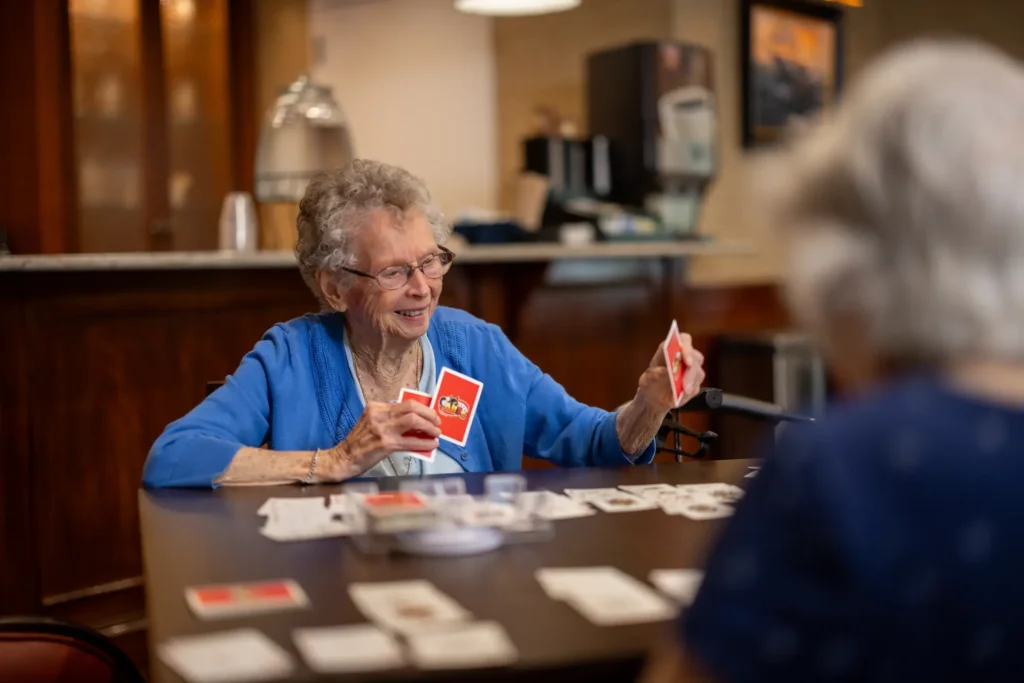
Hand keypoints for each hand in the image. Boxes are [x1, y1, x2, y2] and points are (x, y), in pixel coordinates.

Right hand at [319, 400, 440, 480]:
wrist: (343, 458)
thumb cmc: (360, 442)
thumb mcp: (372, 423)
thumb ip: (390, 419)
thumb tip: (416, 422)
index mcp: (376, 407)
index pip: (405, 403)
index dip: (422, 408)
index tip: (431, 414)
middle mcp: (379, 414)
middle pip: (412, 408)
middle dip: (429, 414)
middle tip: (437, 423)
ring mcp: (382, 429)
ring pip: (414, 420)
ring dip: (429, 427)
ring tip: (436, 433)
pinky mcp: (385, 444)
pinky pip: (410, 442)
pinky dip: (424, 443)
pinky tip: (431, 445)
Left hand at [635, 332, 705, 412]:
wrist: (652, 400)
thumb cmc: (650, 385)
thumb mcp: (648, 380)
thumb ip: (656, 374)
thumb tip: (668, 371)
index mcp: (670, 348)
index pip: (684, 339)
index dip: (687, 348)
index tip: (687, 361)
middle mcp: (684, 356)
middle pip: (695, 357)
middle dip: (691, 371)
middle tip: (686, 383)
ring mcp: (691, 369)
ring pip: (698, 372)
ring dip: (691, 383)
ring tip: (684, 392)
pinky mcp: (695, 383)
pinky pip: (697, 386)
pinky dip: (691, 391)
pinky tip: (683, 396)